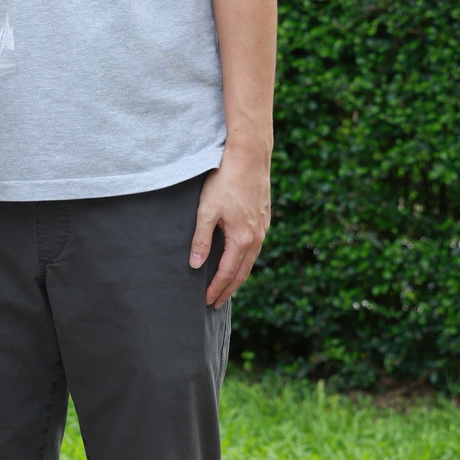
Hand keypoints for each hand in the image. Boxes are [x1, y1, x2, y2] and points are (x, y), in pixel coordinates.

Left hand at [190, 147, 270, 308]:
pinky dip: (245, 259)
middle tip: (215, 303)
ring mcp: (263, 228)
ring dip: (238, 276)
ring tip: (226, 286)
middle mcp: (257, 237)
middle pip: (242, 273)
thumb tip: (195, 265)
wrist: (249, 156)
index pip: (227, 273)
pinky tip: (238, 258)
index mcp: (242, 239)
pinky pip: (255, 247)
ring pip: (251, 260)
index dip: (216, 289)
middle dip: (228, 290)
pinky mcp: (264, 218)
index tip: (206, 302)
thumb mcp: (206, 211)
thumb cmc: (225, 181)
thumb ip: (201, 239)